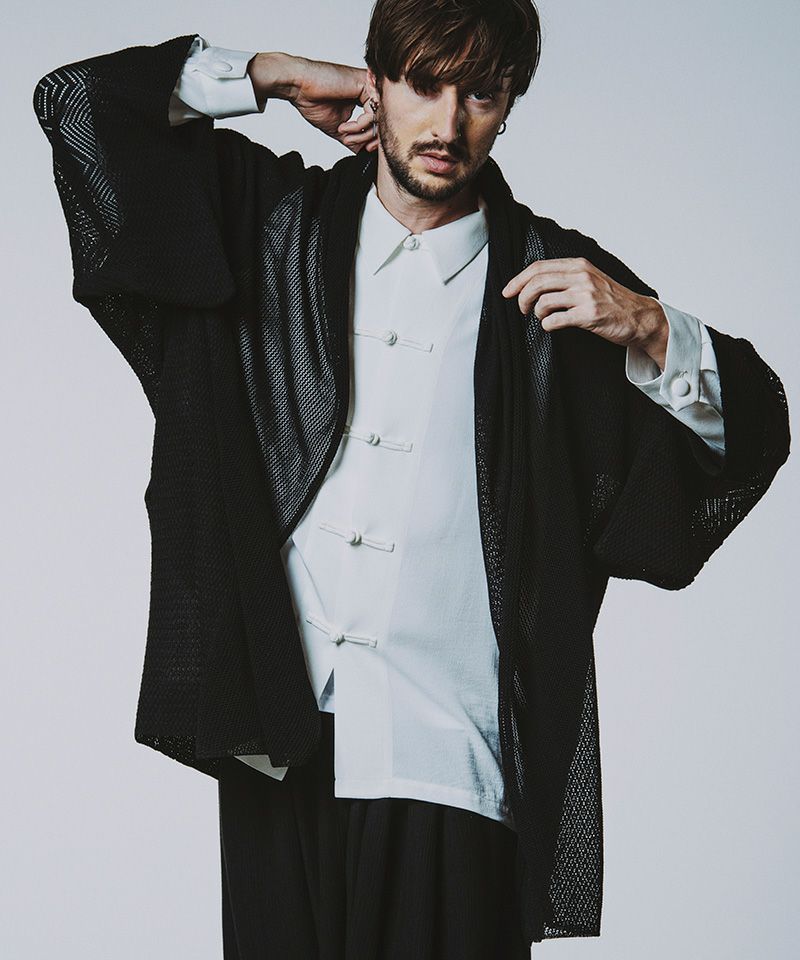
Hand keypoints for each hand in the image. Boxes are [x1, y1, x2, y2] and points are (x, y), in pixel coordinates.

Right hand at [288, 55, 377, 153]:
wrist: (298, 86)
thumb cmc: (312, 102)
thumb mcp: (337, 128)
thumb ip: (352, 138)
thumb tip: (362, 153)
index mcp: (362, 97)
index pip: (378, 120)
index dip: (374, 138)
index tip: (364, 149)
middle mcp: (367, 90)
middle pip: (382, 119)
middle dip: (370, 138)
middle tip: (354, 144)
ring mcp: (367, 85)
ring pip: (379, 117)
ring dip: (362, 133)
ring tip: (344, 134)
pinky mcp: (365, 83)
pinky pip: (373, 112)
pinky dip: (359, 125)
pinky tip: (343, 126)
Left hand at [501, 257, 666, 360]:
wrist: (639, 317)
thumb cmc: (611, 301)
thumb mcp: (590, 279)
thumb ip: (566, 276)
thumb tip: (532, 283)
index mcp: (579, 265)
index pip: (538, 267)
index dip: (518, 280)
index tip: (507, 292)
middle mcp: (582, 276)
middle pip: (537, 282)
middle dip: (521, 297)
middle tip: (521, 309)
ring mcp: (586, 295)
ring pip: (543, 301)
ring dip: (536, 313)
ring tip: (541, 318)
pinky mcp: (589, 315)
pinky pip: (555, 320)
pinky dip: (547, 325)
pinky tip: (552, 326)